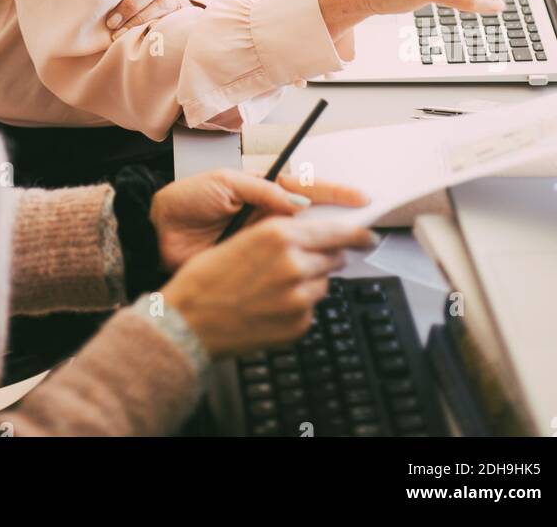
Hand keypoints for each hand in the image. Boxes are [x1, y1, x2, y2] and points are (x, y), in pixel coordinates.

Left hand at [106, 0, 186, 39]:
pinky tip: (136, 38)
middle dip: (131, 3)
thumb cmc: (134, 8)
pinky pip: (169, 22)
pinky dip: (151, 30)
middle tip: (111, 21)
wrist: (166, 29)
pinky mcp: (182, 16)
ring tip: (118, 34)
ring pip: (162, 3)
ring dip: (138, 19)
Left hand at [150, 168, 368, 269]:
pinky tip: (315, 274)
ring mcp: (262, 242)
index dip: (333, 193)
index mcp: (261, 189)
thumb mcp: (222, 183)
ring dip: (324, 248)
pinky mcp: (253, 264)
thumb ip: (259, 190)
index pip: (305, 188)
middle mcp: (267, 215)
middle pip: (312, 218)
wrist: (156, 232)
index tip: (358, 198)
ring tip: (347, 251)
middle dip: (339, 223)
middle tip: (363, 230)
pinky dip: (299, 271)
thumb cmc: (185, 201)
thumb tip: (296, 201)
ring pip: (302, 245)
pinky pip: (282, 267)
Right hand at [161, 213, 374, 357]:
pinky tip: (269, 306)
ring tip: (274, 287)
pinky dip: (297, 307)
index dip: (357, 233)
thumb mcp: (242, 239)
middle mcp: (294, 264)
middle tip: (303, 262)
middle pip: (333, 258)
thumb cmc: (205, 278)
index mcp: (279, 235)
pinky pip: (310, 310)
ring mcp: (298, 298)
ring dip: (308, 282)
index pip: (336, 231)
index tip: (368, 235)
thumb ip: (280, 236)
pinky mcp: (297, 325)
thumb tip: (310, 237)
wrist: (188, 322)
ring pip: (322, 284)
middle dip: (325, 258)